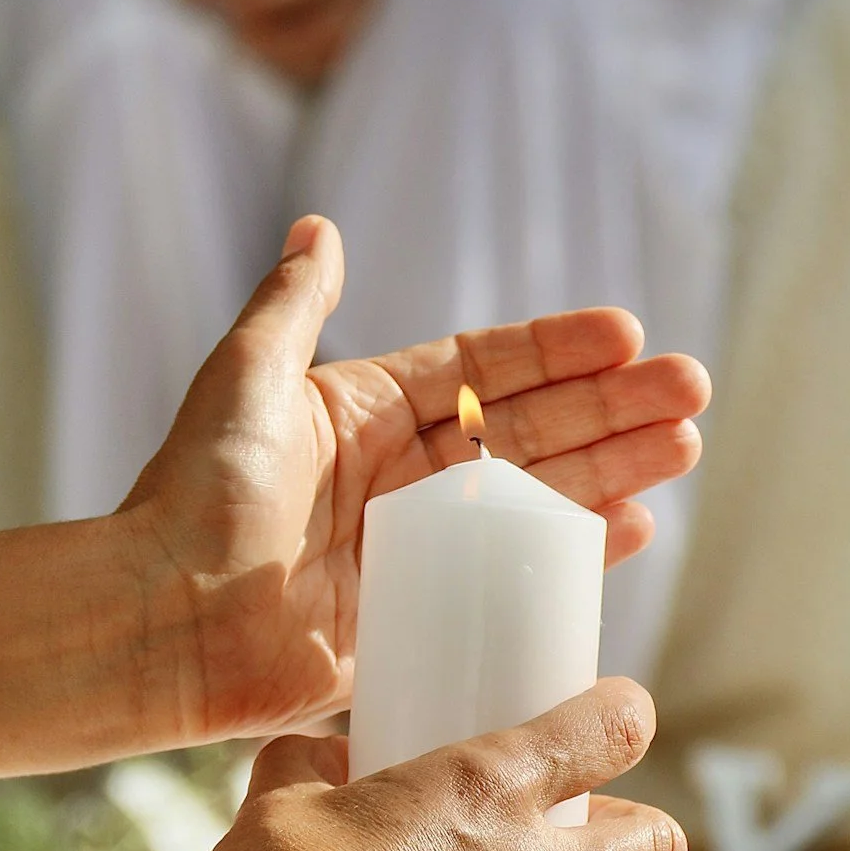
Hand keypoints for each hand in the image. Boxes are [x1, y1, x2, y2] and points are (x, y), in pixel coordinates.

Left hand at [124, 215, 710, 742]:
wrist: (159, 620)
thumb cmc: (192, 493)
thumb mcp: (245, 379)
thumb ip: (292, 306)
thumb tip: (317, 228)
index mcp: (368, 414)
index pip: (486, 371)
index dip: (557, 350)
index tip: (626, 332)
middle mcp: (404, 478)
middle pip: (534, 431)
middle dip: (614, 409)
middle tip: (690, 390)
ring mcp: (421, 552)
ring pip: (541, 498)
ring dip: (616, 470)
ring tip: (685, 445)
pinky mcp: (422, 623)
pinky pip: (517, 583)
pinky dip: (578, 555)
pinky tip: (634, 525)